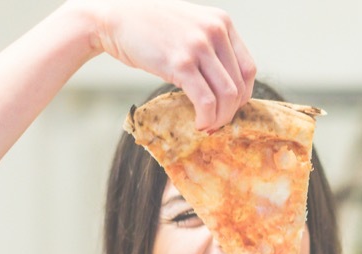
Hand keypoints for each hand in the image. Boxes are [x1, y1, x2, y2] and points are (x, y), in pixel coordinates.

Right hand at [83, 0, 255, 129]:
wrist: (113, 19)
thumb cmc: (149, 27)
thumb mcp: (190, 26)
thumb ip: (210, 45)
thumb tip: (226, 83)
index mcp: (222, 22)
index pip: (248, 68)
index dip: (242, 95)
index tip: (229, 108)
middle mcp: (214, 31)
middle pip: (240, 85)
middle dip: (231, 111)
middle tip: (216, 123)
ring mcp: (198, 46)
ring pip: (227, 96)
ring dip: (220, 118)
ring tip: (207, 126)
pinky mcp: (180, 63)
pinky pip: (206, 101)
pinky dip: (207, 118)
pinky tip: (198, 124)